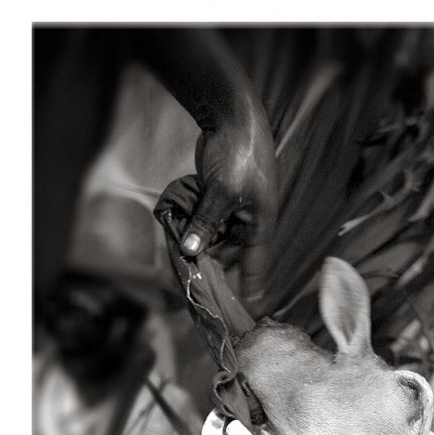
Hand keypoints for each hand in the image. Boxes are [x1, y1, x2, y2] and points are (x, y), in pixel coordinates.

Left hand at [180, 105, 277, 311]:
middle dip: (204, 265)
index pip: (256, 270)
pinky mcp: (215, 201)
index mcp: (259, 227)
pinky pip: (201, 222)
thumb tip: (191, 254)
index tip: (244, 319)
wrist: (232, 115)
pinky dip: (190, 223)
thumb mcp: (222, 193)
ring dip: (193, 242)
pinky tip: (176, 221)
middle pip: (224, 257)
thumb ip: (205, 224)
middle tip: (181, 279)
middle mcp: (247, 225)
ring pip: (209, 240)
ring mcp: (231, 212)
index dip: (249, 294)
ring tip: (174, 245)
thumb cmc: (239, 155)